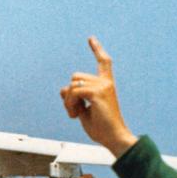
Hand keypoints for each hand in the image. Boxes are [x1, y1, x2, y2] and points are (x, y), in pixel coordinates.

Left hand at [60, 37, 137, 157]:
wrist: (114, 138)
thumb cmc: (102, 128)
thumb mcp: (83, 111)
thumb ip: (74, 99)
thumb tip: (62, 89)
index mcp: (106, 85)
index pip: (103, 63)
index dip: (97, 50)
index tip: (91, 38)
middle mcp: (106, 83)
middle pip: (75, 76)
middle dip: (69, 94)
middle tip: (74, 111)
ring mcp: (103, 86)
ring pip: (72, 84)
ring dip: (68, 101)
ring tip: (75, 114)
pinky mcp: (98, 93)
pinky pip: (73, 92)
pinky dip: (69, 104)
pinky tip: (75, 115)